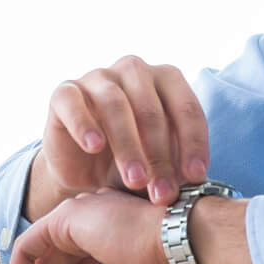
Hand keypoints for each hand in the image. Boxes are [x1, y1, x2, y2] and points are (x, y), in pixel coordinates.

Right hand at [40, 56, 208, 208]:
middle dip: (160, 154)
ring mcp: (97, 78)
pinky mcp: (64, 92)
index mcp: (165, 80)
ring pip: (115, 104)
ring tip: (135, 180)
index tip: (194, 178)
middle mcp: (133, 71)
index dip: (193, 143)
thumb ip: (179, 165)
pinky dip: (84, 123)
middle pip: (151, 108)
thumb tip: (198, 180)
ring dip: (128, 145)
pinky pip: (73, 101)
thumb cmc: (131, 162)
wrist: (84, 174)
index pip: (186, 107)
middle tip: (162, 191)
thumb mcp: (161, 164)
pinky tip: (94, 147)